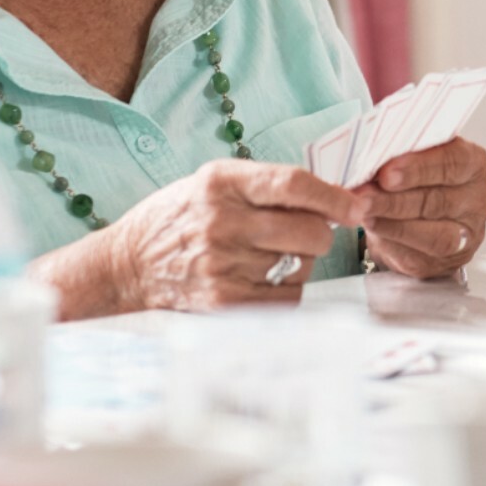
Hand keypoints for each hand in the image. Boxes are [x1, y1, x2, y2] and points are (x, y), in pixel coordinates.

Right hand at [52, 160, 357, 314]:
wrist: (127, 265)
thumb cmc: (181, 218)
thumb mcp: (213, 183)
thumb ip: (266, 185)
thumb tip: (335, 198)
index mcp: (221, 183)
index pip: (294, 184)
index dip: (334, 197)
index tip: (357, 206)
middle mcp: (222, 222)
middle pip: (309, 231)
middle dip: (319, 232)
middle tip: (305, 232)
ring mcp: (222, 265)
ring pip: (302, 265)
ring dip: (299, 261)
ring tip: (268, 255)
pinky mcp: (223, 302)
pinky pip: (286, 297)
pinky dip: (285, 288)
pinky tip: (260, 278)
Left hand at [350, 137, 485, 278]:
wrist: (416, 212)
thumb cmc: (417, 176)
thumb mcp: (414, 154)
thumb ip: (401, 154)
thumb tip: (372, 160)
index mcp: (474, 164)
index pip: (454, 162)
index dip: (419, 168)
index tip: (386, 172)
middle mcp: (477, 201)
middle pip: (439, 201)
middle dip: (396, 200)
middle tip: (364, 196)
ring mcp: (467, 236)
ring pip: (433, 236)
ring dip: (392, 224)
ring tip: (363, 212)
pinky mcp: (447, 262)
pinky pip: (419, 257)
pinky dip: (391, 243)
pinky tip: (373, 230)